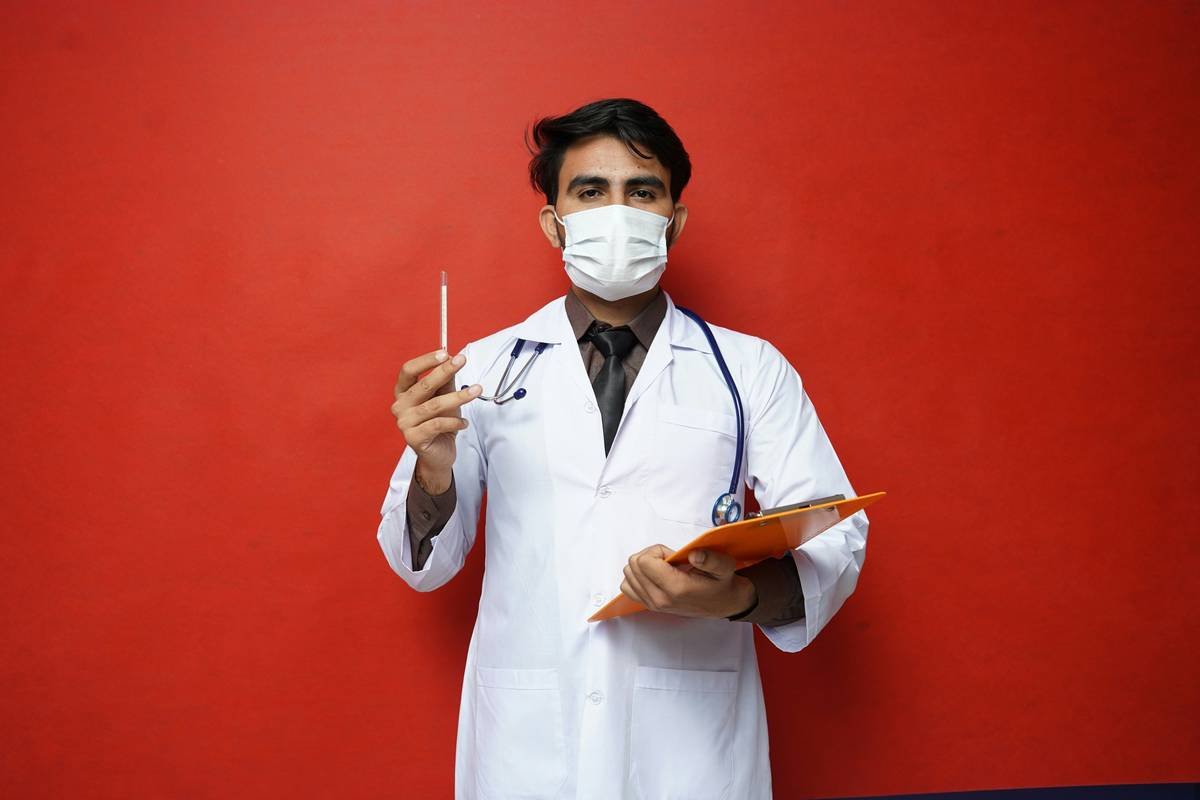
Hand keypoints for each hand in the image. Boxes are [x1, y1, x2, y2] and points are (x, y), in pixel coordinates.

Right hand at [391, 349, 480, 492]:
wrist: (438, 454)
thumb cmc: (440, 422)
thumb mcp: (445, 397)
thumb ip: (446, 380)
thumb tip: (452, 358)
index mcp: (403, 392)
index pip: (408, 370)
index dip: (425, 361)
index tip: (445, 353)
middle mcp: (399, 406)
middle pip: (422, 385)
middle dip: (444, 371)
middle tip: (462, 361)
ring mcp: (404, 423)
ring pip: (434, 405)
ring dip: (458, 397)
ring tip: (476, 390)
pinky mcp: (413, 438)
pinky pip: (437, 425)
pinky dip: (454, 422)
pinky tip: (464, 422)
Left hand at [620, 545, 756, 618]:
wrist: (722, 603)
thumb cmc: (721, 583)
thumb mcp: (724, 567)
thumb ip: (711, 560)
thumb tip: (694, 555)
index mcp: (675, 588)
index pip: (644, 561)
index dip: (657, 551)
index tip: (672, 555)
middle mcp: (659, 599)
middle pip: (634, 565)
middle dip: (650, 555)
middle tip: (669, 560)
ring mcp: (652, 604)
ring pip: (628, 574)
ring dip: (643, 565)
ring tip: (663, 567)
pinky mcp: (649, 605)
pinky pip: (628, 586)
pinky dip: (637, 576)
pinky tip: (655, 575)